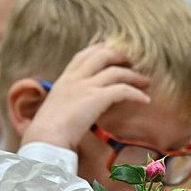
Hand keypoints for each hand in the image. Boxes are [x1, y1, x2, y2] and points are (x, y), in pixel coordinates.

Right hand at [20, 43, 149, 150]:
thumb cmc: (47, 132)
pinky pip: (122, 90)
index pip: (83, 55)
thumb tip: (75, 110)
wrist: (45, 140)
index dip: (100, 50)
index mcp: (64, 80)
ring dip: (134, 75)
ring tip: (146, 82)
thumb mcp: (55, 110)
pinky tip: (145, 100)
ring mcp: (85, 86)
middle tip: (133, 63)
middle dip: (120, 56)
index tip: (112, 51)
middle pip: (102, 55)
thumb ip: (67, 103)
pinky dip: (136, 94)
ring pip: (116, 71)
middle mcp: (75, 79)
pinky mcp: (96, 98)